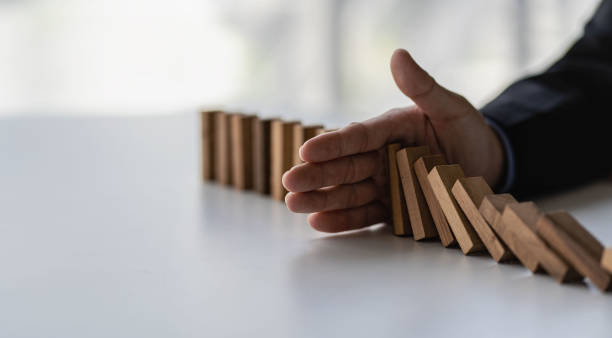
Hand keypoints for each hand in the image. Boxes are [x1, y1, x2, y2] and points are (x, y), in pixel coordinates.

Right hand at [282, 49, 504, 232]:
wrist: (489, 167)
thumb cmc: (468, 133)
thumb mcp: (450, 107)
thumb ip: (423, 87)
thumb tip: (397, 54)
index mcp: (390, 130)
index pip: (357, 137)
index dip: (332, 145)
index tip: (306, 150)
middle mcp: (380, 157)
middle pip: (344, 167)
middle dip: (315, 175)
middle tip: (288, 182)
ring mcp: (384, 184)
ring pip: (347, 192)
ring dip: (320, 199)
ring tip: (293, 205)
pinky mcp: (391, 209)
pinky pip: (364, 215)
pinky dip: (343, 220)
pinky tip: (318, 222)